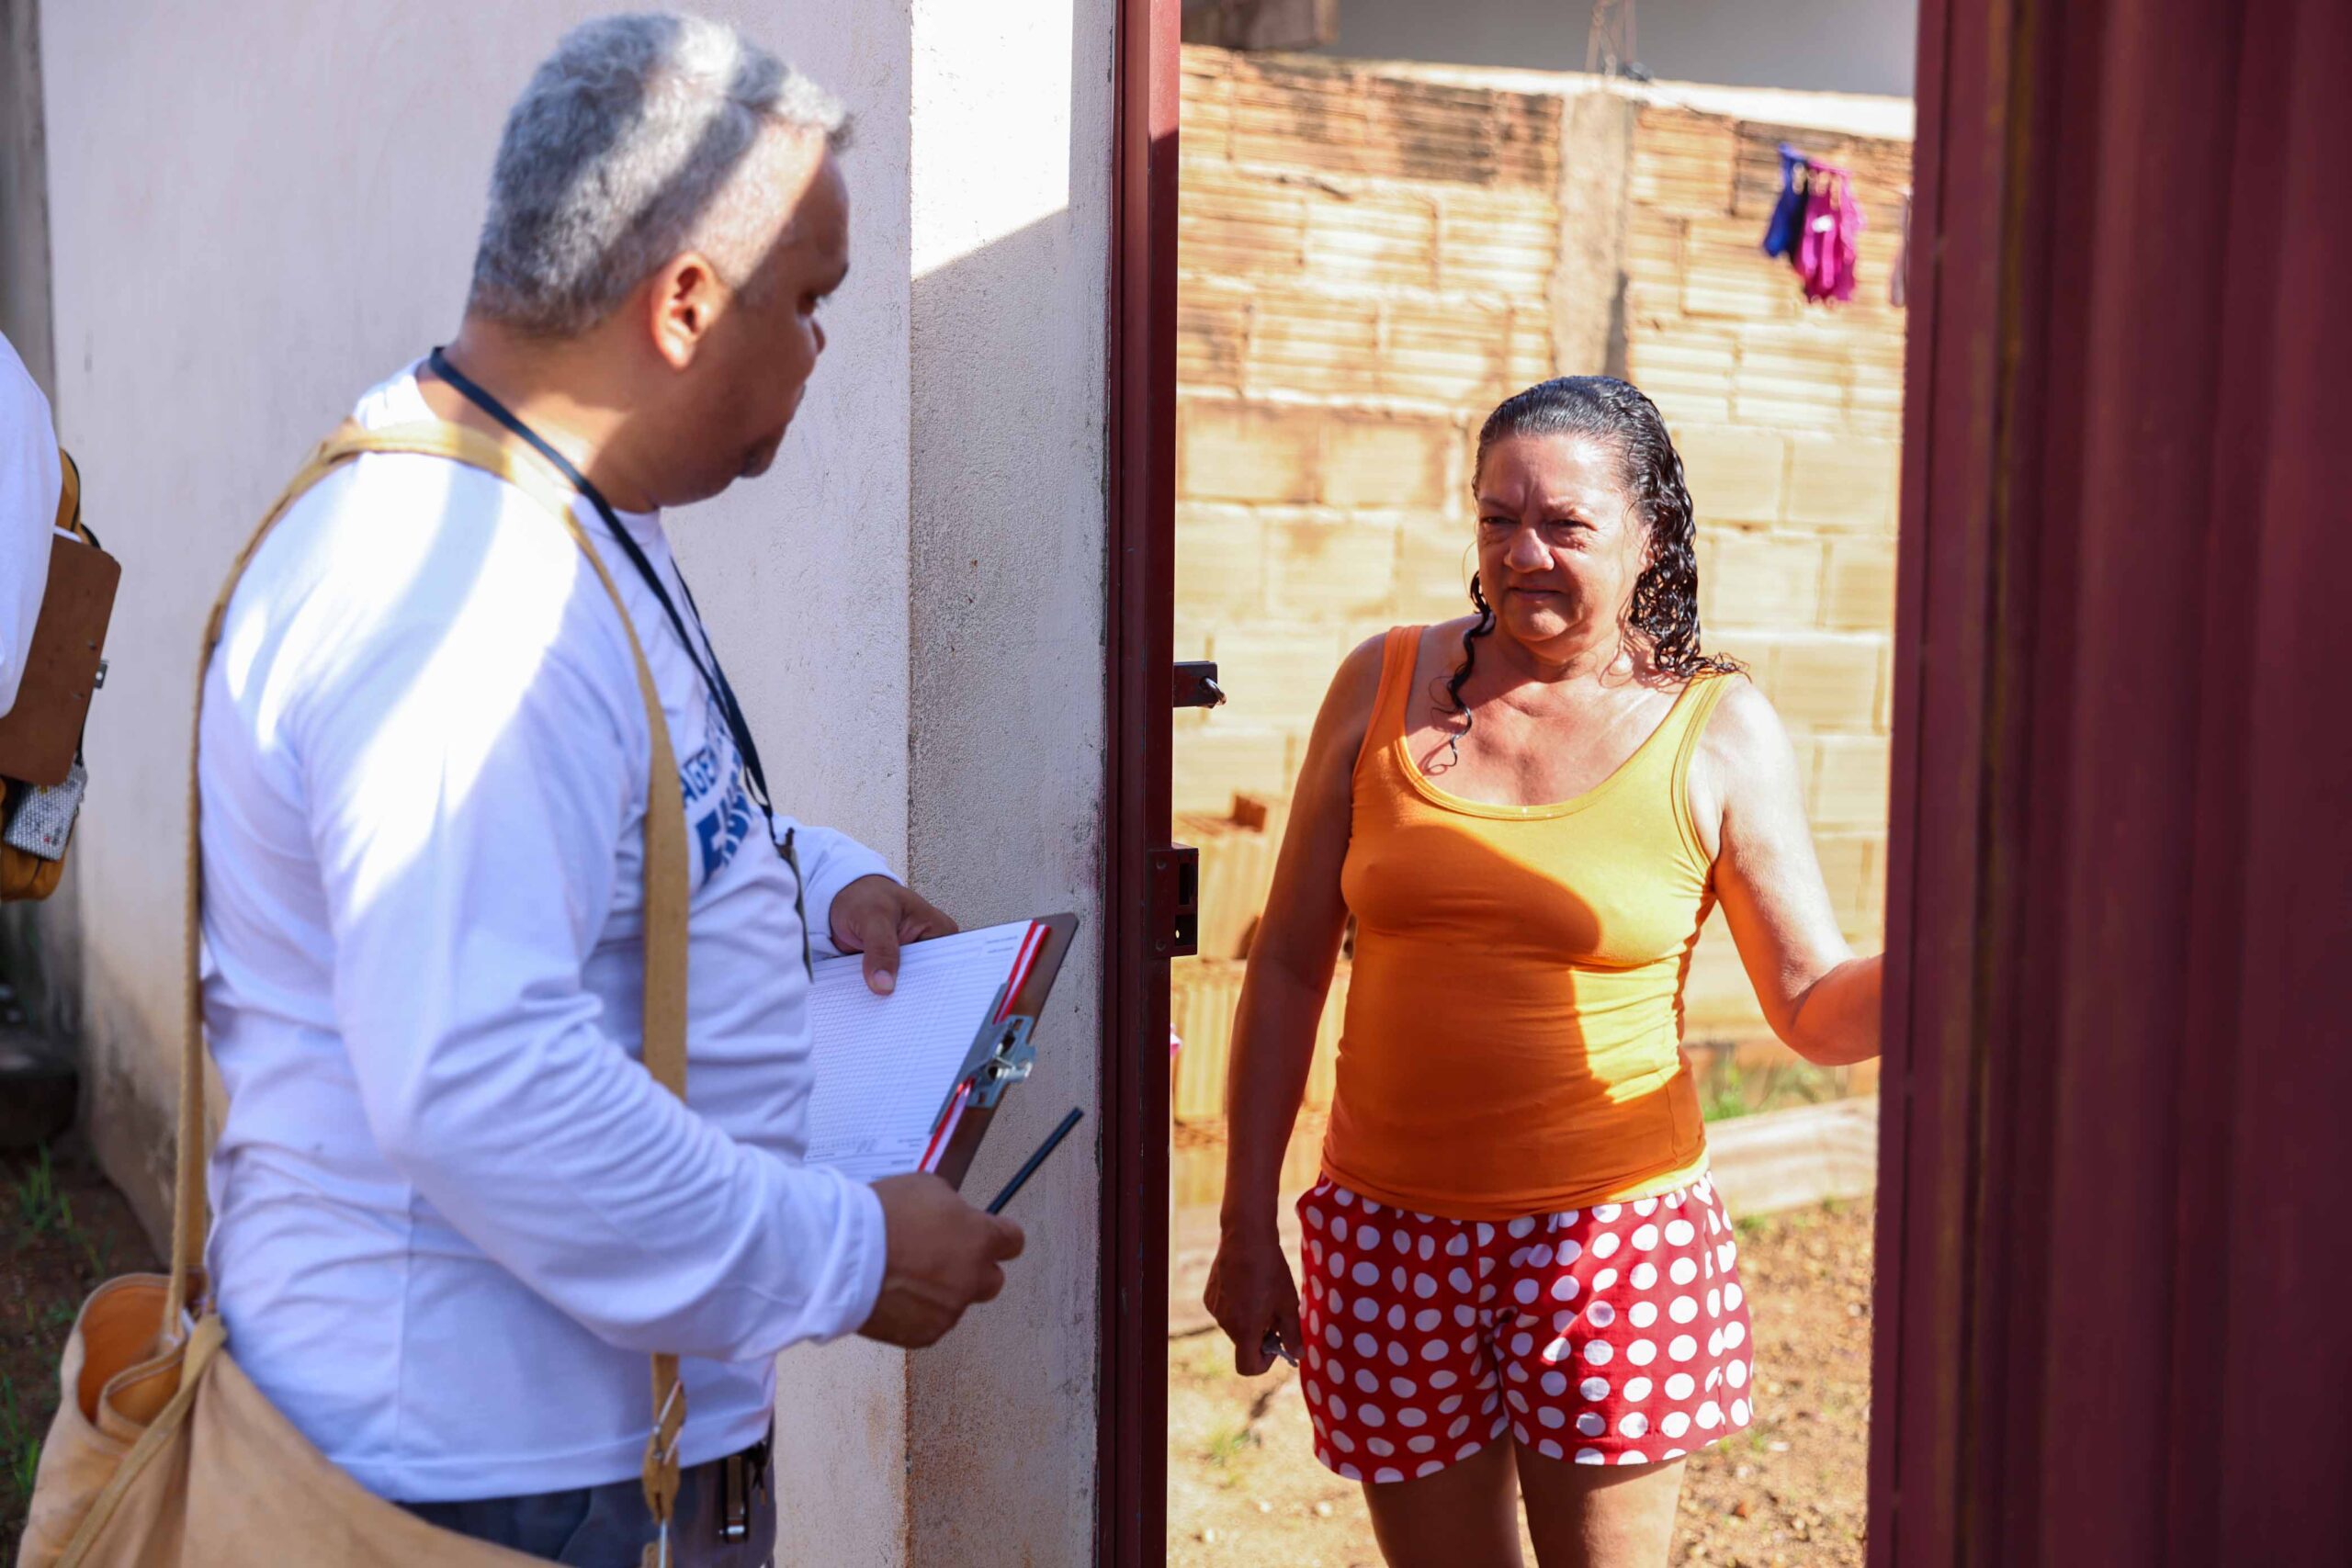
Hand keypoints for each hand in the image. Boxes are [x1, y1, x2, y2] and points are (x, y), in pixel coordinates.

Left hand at [829, 876, 956, 994]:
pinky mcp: (893, 969)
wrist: (840, 898)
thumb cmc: (864, 897)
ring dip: (892, 995)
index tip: (912, 1000)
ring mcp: (911, 960)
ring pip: (908, 987)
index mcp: (939, 930)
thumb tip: (885, 986)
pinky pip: (891, 988)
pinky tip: (871, 999)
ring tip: (878, 1003)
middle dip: (908, 993)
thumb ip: (880, 949)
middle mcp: (930, 947)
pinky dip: (879, 992)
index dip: (929, 985)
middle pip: (927, 981)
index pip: (942, 966)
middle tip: (890, 1003)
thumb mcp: (873, 917)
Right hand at [859, 1173, 1025, 1347]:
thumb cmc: (884, 1214)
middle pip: (992, 1280)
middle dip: (973, 1270)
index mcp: (981, 1239)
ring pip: (955, 1303)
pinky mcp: (925, 1336)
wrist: (844, 1256)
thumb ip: (953, 1209)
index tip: (987, 1235)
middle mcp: (973, 1279)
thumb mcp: (928, 1187)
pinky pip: (929, 1323)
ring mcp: (950, 1311)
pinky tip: (892, 1295)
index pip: (1013, 1241)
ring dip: (940, 1292)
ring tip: (903, 1276)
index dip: (999, 1237)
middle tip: (942, 1258)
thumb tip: (956, 1220)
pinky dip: (916, 1313)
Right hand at [1204, 1223, 1301, 1375]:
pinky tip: (1247, 1283)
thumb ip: (1292, 1333)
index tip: (1276, 1344)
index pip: (1247, 1367)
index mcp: (1245, 1330)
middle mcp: (1225, 1324)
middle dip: (1260, 1335)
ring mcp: (1215, 1309)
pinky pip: (1224, 1311)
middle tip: (1275, 1311)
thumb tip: (1297, 1354)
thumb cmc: (1271, 1270)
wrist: (1245, 1237)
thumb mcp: (1288, 1303)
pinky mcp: (1209, 1295)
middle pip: (1243, 1343)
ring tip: (1261, 1292)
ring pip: (1235, 1326)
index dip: (1264, 1363)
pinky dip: (1236, 1306)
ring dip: (1248, 1319)